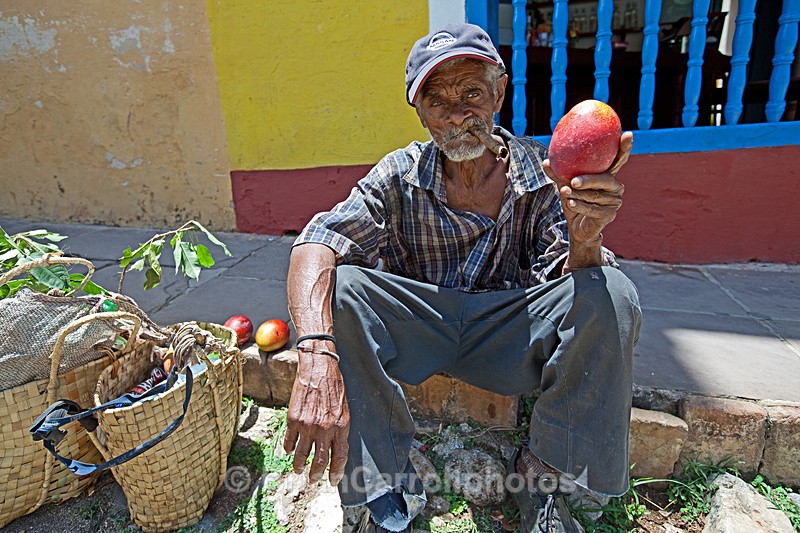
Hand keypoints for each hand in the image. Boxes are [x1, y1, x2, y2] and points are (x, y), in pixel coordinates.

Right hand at [283, 341, 349, 484]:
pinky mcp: (293, 419)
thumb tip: (335, 450)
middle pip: (320, 461)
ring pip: (301, 455)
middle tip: (314, 479)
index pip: (340, 457)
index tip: (333, 481)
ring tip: (299, 469)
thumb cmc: (334, 388)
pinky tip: (289, 451)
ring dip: (299, 466)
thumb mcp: (344, 410)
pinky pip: (289, 441)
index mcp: (341, 427)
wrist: (318, 368)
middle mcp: (324, 429)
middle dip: (316, 474)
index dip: (336, 472)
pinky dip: (288, 449)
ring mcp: (307, 425)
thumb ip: (340, 430)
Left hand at [543, 132, 631, 245]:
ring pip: (595, 195)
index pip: (618, 160)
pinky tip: (570, 203)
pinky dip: (579, 206)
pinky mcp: (609, 215)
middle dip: (590, 179)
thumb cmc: (575, 202)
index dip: (624, 148)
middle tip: (574, 181)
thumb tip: (546, 161)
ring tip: (565, 192)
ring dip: (578, 195)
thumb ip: (559, 174)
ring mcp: (614, 202)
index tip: (627, 134)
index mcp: (608, 175)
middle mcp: (615, 187)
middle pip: (605, 180)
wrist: (577, 228)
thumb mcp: (566, 186)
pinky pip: (592, 209)